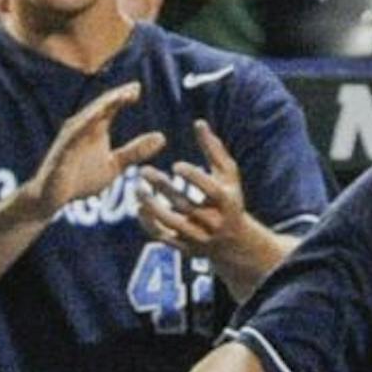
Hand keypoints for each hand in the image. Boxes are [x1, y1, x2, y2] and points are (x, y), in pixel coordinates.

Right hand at [29, 82, 166, 217]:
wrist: (53, 198)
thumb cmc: (82, 179)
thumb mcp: (115, 165)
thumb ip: (135, 151)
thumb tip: (162, 137)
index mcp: (95, 128)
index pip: (109, 107)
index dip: (123, 96)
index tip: (139, 89)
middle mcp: (81, 128)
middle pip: (99, 107)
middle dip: (116, 97)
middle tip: (135, 88)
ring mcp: (69, 139)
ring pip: (86, 118)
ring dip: (102, 107)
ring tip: (119, 98)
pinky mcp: (60, 153)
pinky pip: (71, 138)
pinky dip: (82, 128)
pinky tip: (94, 121)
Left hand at [133, 120, 251, 261]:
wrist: (233, 242)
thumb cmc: (229, 198)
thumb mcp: (228, 174)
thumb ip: (214, 149)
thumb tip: (198, 122)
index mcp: (227, 202)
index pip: (209, 189)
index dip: (193, 176)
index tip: (175, 165)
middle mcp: (213, 222)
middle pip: (185, 205)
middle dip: (163, 187)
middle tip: (143, 170)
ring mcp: (199, 237)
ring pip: (170, 222)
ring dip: (150, 205)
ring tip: (137, 188)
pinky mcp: (186, 248)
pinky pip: (162, 237)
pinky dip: (148, 223)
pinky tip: (139, 207)